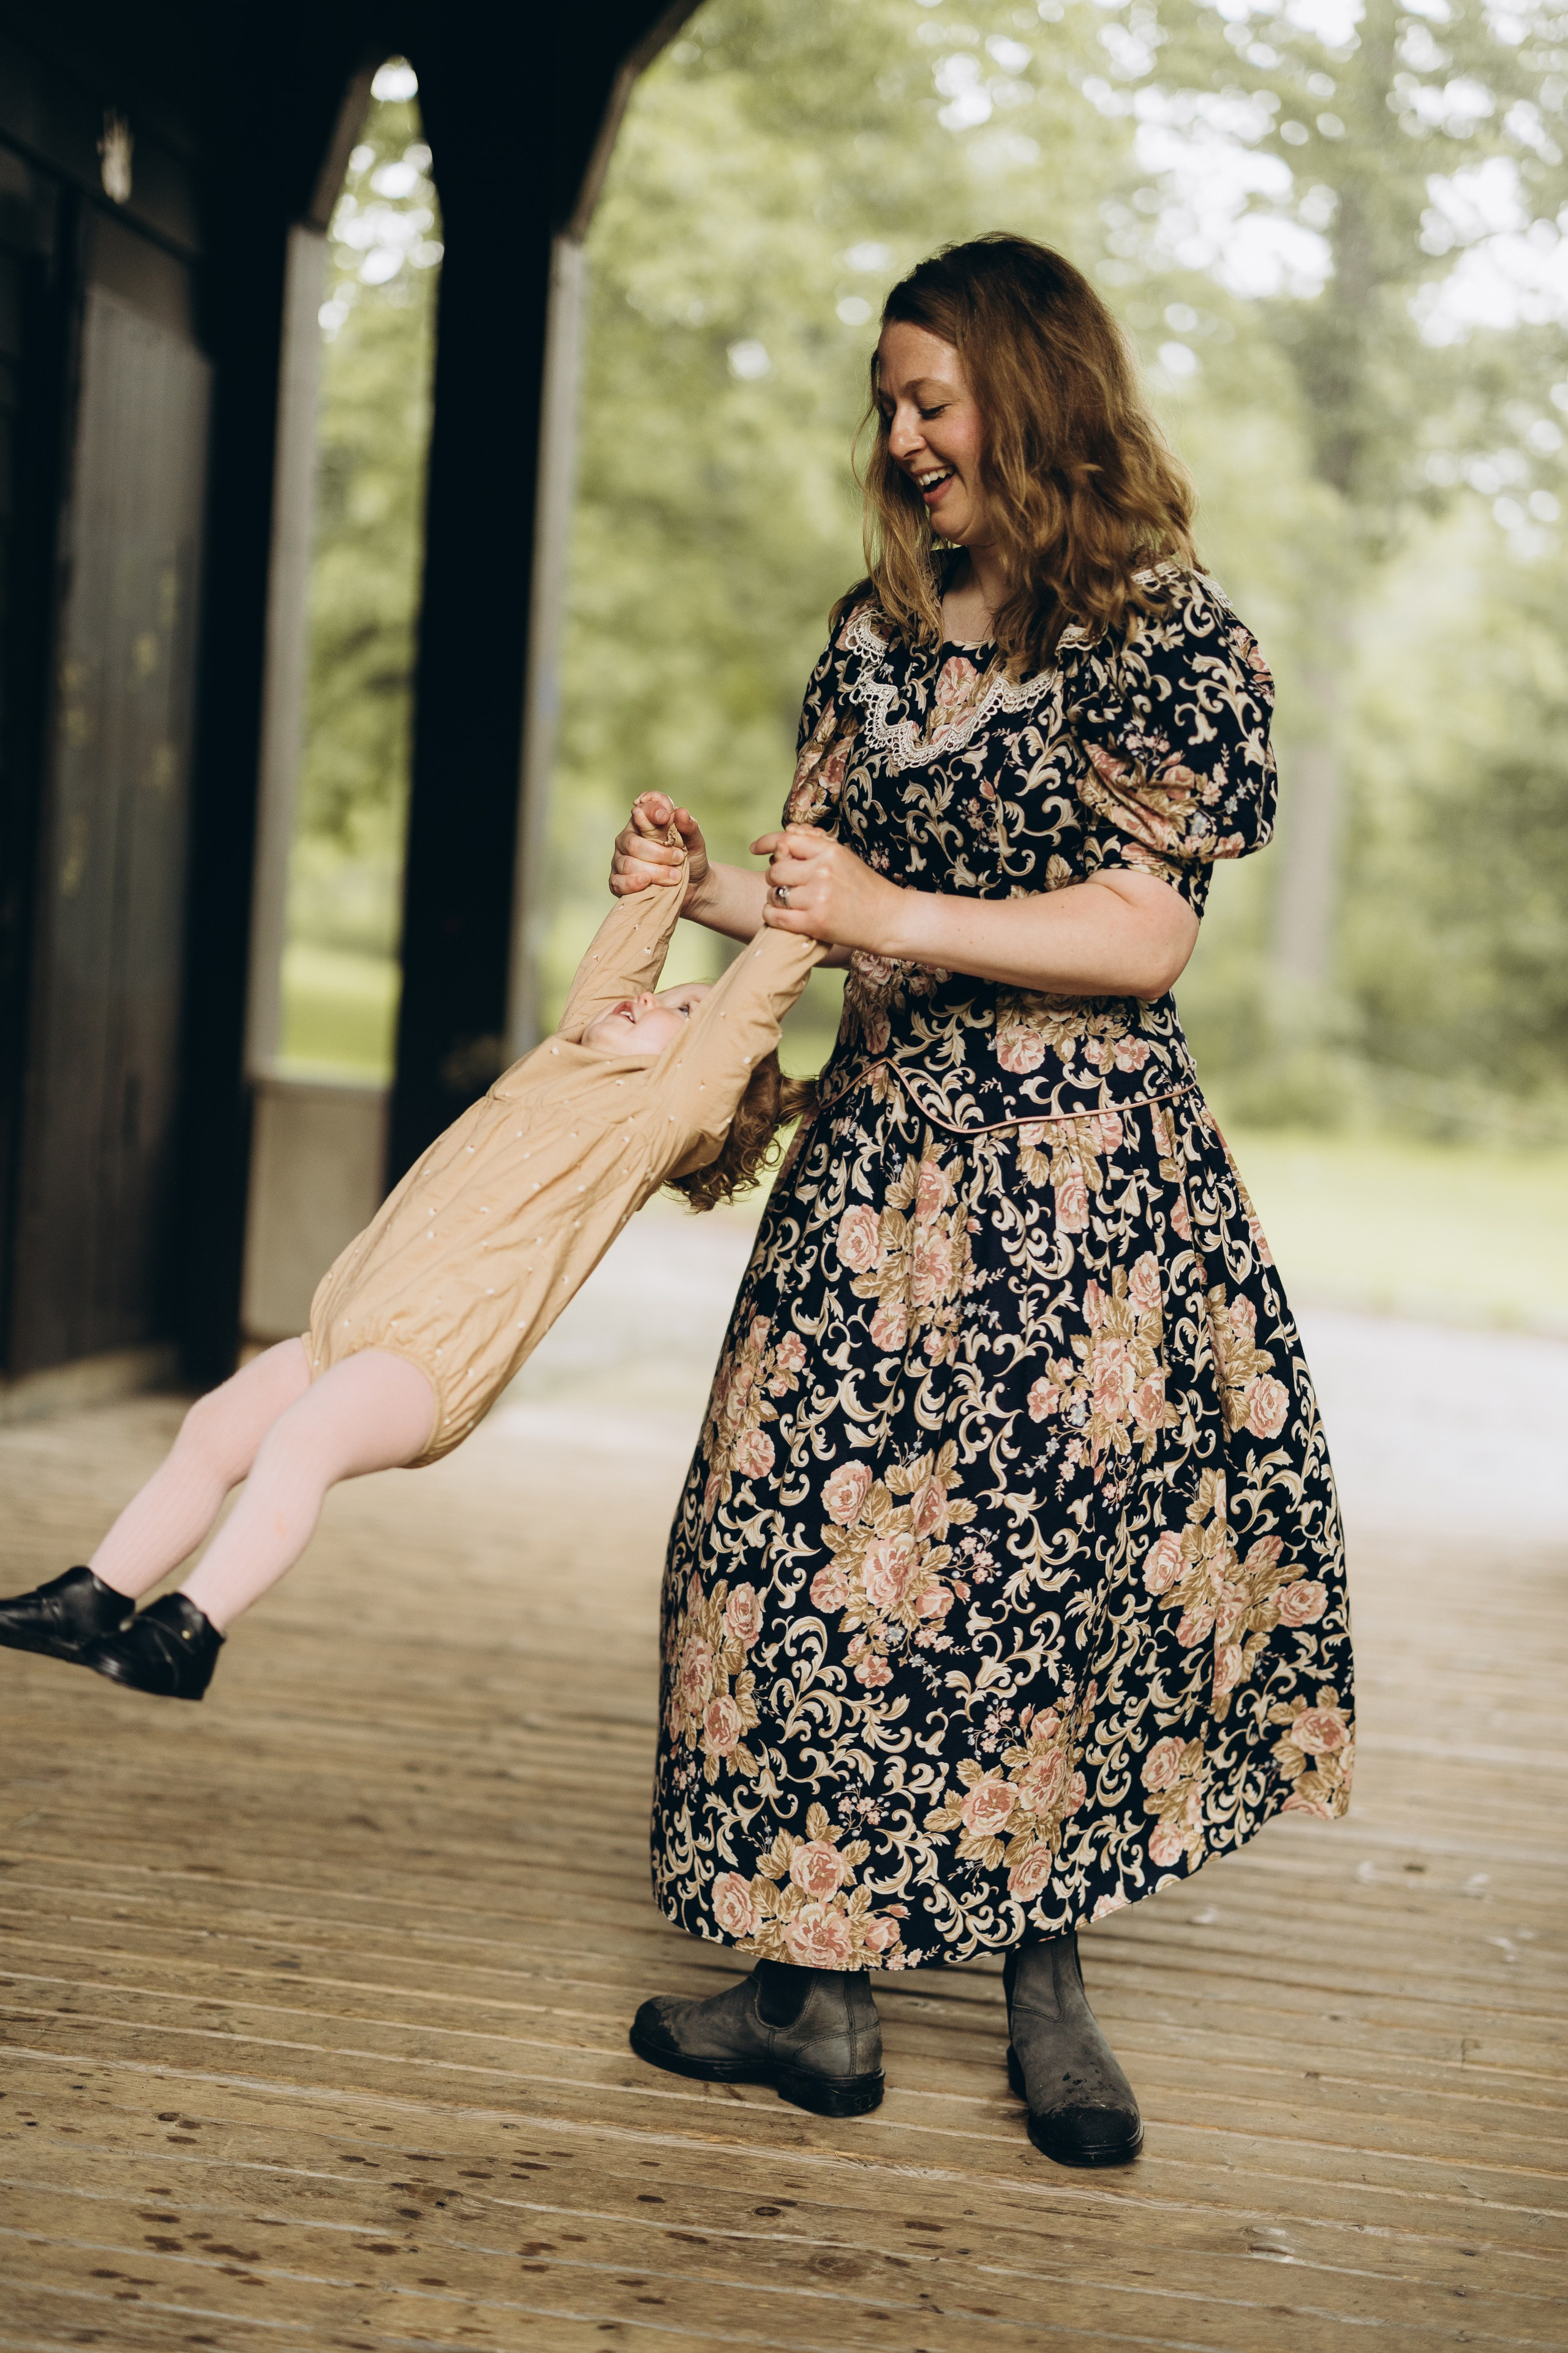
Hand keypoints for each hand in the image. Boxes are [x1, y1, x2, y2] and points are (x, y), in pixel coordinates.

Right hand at [609, 793, 709, 910]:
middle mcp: (628, 838)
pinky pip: (618, 882)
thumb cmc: (690, 858)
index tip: (665, 817)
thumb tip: (681, 812)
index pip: (642, 810)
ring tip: (675, 876)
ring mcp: (621, 860)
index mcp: (644, 822)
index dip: (651, 811)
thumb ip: (689, 827)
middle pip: (633, 843)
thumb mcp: (695, 842)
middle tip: (679, 858)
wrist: (694, 886)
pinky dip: (632, 883)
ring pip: (628, 864)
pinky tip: (646, 881)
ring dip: (654, 871)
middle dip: (659, 853)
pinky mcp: (618, 881)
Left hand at [751, 825, 906, 952]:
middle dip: (775, 878)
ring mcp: (817, 898)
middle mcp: (822, 871)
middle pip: (775, 870)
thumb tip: (786, 833)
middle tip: (786, 885)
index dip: (767, 843)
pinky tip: (782, 915)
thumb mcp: (844, 857)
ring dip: (774, 898)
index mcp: (830, 851)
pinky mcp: (814, 923)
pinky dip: (772, 915)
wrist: (888, 919)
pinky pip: (774, 915)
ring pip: (773, 893)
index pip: (786, 841)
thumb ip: (815, 845)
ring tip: (790, 902)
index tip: (755, 849)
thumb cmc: (865, 888)